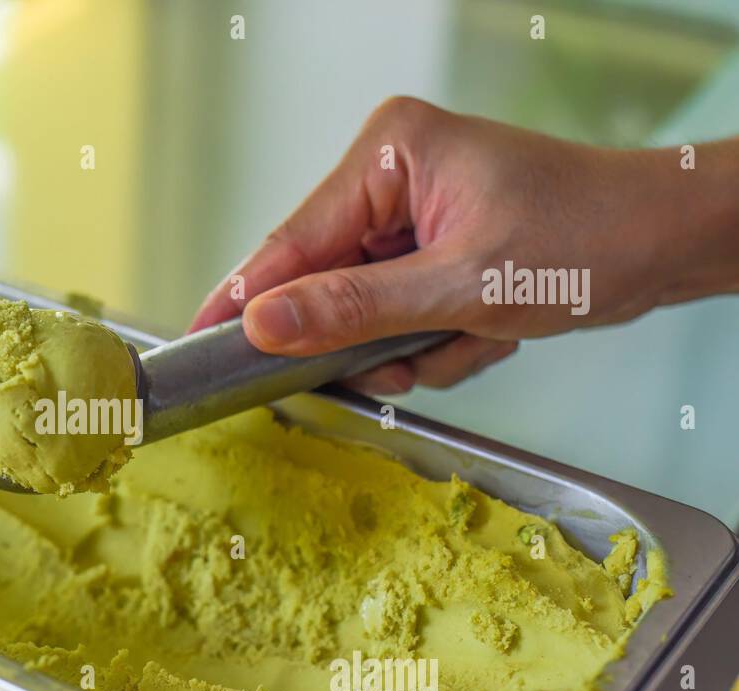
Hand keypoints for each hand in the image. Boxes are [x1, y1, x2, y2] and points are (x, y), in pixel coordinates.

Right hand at [191, 97, 738, 392]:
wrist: (665, 243)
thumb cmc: (584, 239)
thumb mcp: (461, 287)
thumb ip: (353, 309)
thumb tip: (263, 326)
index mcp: (389, 155)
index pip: (292, 240)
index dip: (244, 300)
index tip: (198, 345)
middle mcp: (392, 176)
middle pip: (326, 282)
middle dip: (369, 335)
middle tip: (403, 361)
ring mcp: (412, 215)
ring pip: (364, 312)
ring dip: (413, 345)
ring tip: (469, 337)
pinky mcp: (431, 249)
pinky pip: (399, 318)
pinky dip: (437, 341)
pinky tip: (485, 331)